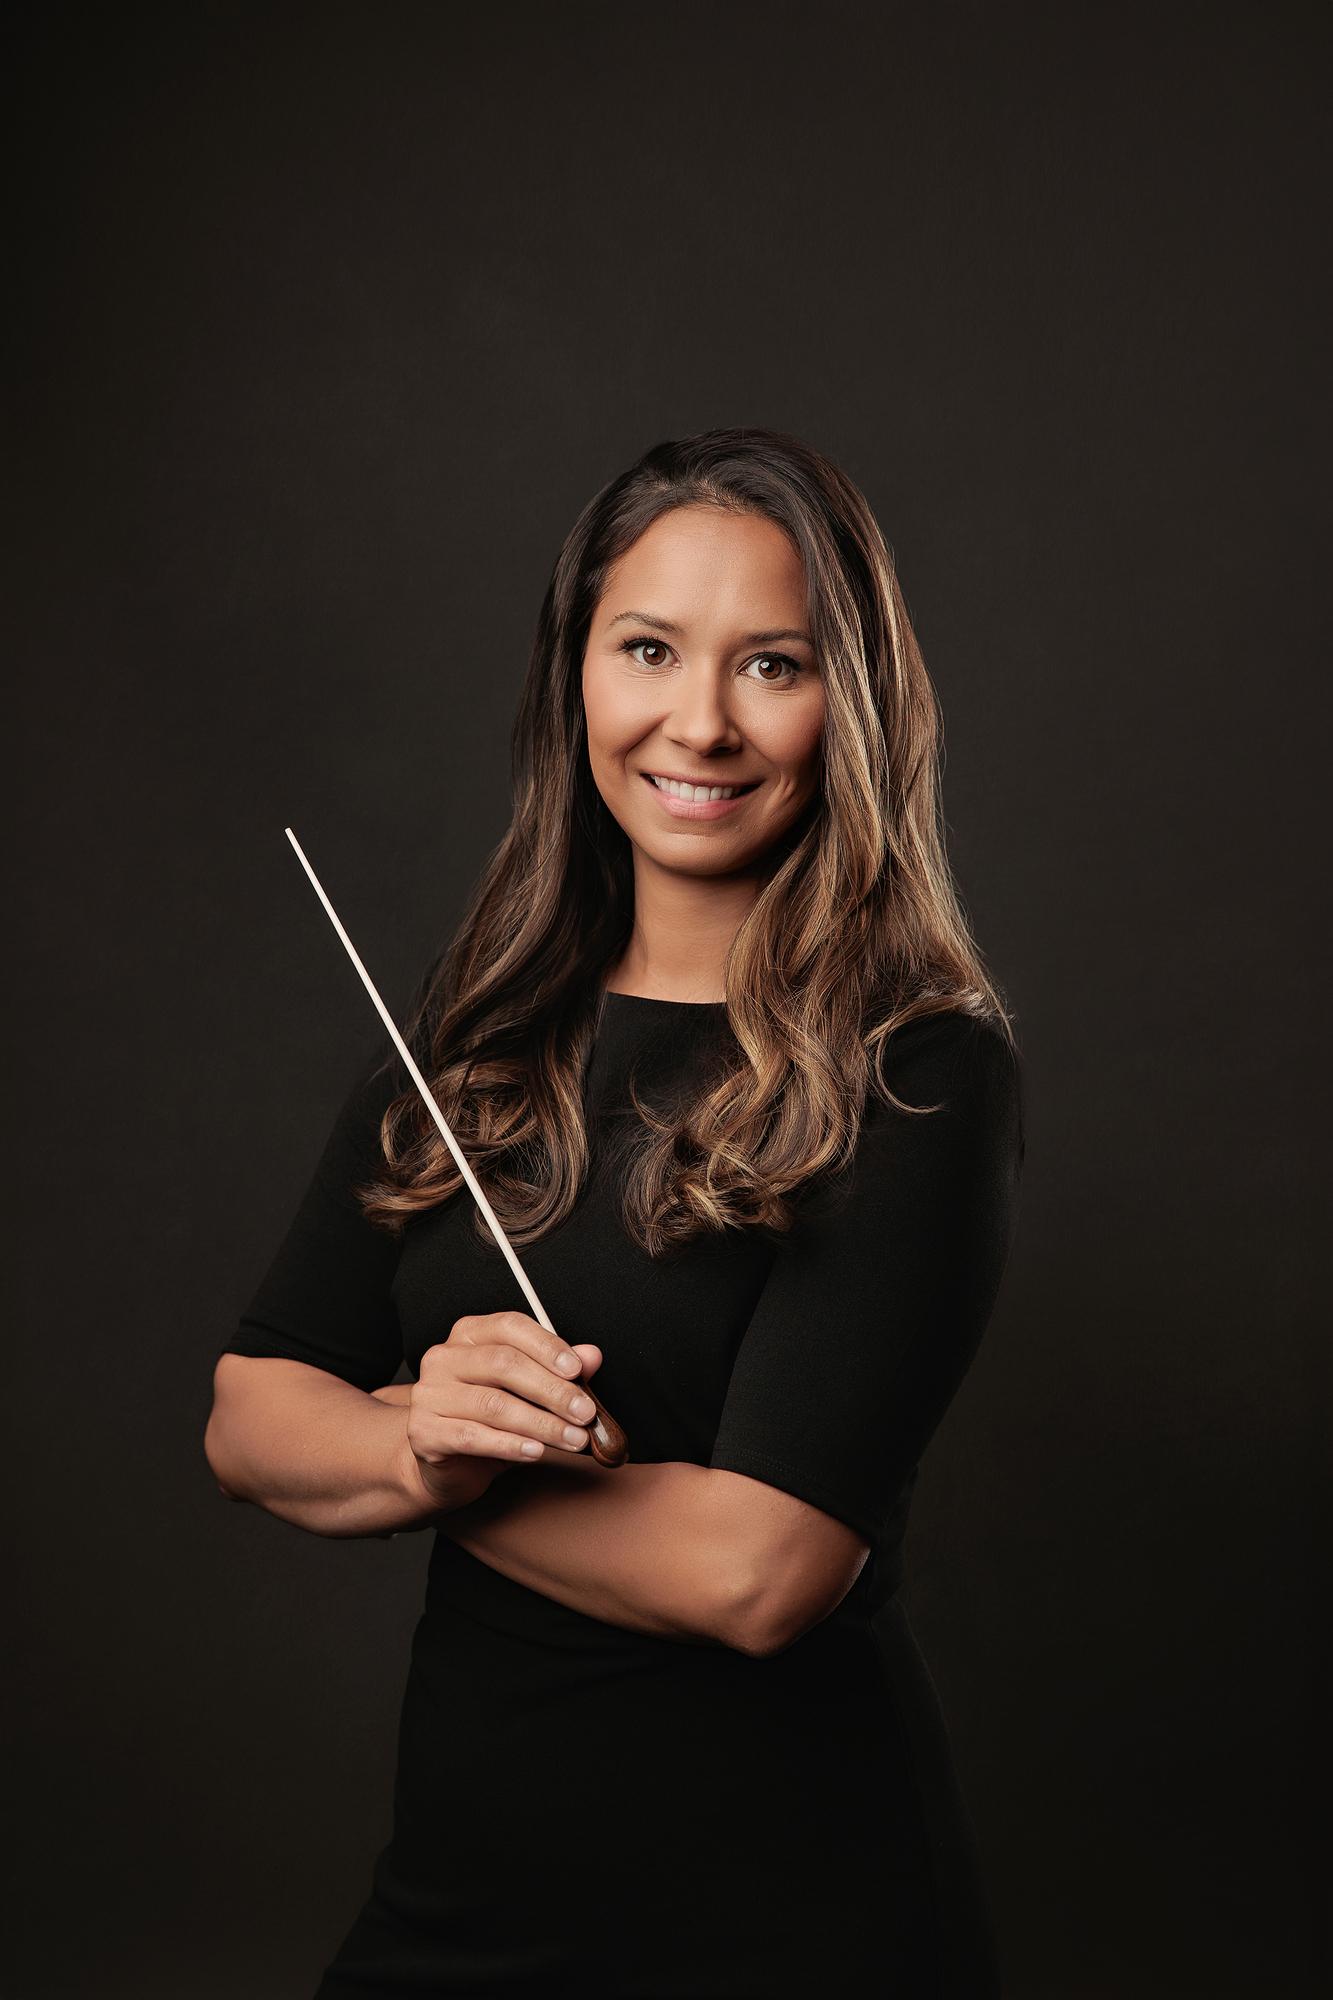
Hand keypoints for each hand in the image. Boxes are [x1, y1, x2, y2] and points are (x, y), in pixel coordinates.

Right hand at [391, 1312, 605, 1515]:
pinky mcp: (424, 1431)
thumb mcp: (528, 1393)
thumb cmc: (492, 1420)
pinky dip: (510, 1445)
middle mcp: (444, 1357)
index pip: (510, 1326)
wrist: (449, 1465)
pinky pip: (473, 1436)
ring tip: (573, 1439)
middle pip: (504, 1364)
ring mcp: (430, 1394)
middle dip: (552, 1390)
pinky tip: (536, 1452)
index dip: (547, 1346)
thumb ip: (558, 1371)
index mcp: (470, 1334)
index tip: (578, 1370)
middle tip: (585, 1413)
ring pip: (493, 1404)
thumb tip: (592, 1356)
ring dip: (541, 1424)